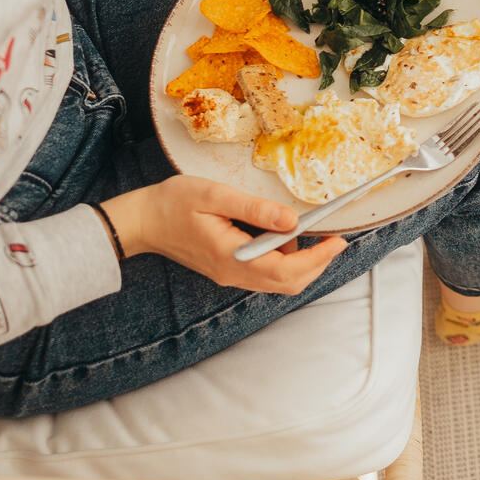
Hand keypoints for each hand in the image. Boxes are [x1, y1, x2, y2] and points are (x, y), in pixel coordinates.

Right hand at [99, 177, 346, 294]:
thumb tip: (291, 220)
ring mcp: (230, 276)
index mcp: (232, 257)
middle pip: (287, 283)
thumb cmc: (173, 203)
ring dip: (301, 263)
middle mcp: (234, 274)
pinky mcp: (227, 271)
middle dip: (317, 264)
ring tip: (306, 232)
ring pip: (278, 282)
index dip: (317, 258)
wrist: (141, 221)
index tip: (338, 241)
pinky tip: (279, 236)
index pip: (286, 270)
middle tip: (333, 240)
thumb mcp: (215, 196)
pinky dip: (283, 261)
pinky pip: (264, 275)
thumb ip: (255, 209)